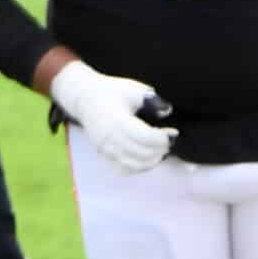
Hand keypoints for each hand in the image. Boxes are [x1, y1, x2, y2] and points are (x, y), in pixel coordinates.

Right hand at [50, 59, 175, 172]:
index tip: (173, 133)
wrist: (85, 98)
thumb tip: (167, 111)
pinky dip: (139, 167)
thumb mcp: (133, 89)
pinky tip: (148, 159)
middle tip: (169, 140)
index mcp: (118, 120)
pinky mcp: (104, 154)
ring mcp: (106, 148)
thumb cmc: (110, 92)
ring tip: (161, 150)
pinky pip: (124, 169)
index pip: (145, 137)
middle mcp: (110, 138)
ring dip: (152, 160)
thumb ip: (152, 100)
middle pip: (142, 153)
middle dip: (160, 149)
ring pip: (134, 164)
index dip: (162, 138)